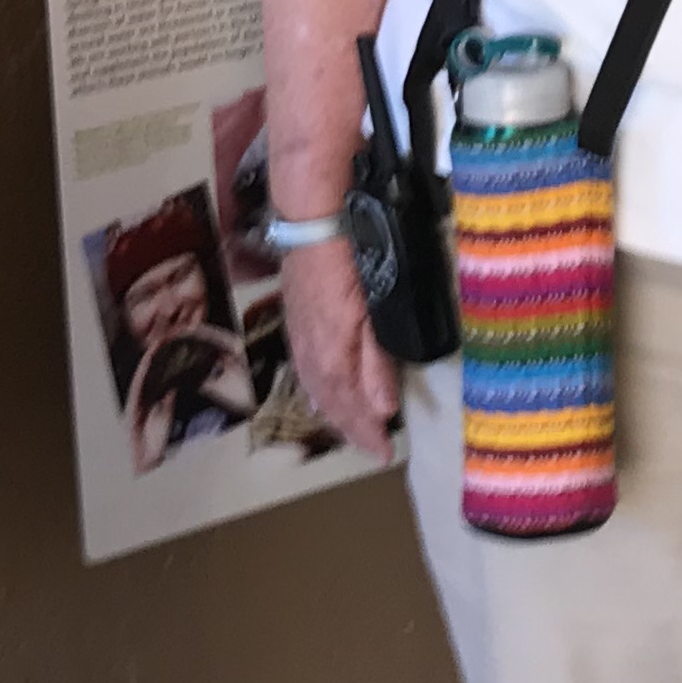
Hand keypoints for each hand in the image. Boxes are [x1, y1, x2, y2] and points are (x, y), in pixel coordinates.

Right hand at [279, 238, 400, 459]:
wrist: (311, 228)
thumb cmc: (348, 266)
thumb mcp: (371, 314)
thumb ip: (376, 362)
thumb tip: (384, 409)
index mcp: (333, 359)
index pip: (351, 409)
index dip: (367, 434)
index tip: (384, 453)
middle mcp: (312, 358)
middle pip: (332, 405)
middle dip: (352, 430)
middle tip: (372, 448)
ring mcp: (301, 342)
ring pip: (317, 391)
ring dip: (335, 415)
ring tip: (351, 430)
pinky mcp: (297, 326)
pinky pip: (307, 374)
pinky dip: (318, 393)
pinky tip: (322, 394)